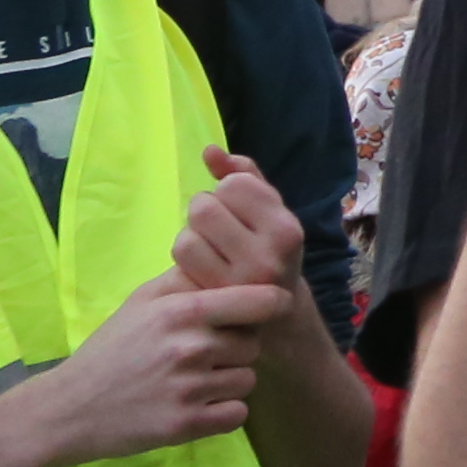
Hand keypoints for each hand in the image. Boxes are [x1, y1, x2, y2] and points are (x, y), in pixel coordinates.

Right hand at [22, 267, 284, 466]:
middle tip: (204, 355)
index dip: (269, 305)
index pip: (260, 301)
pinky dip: (224, 413)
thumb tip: (227, 257)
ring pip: (247, 380)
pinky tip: (198, 406)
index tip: (267, 309)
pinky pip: (237, 414)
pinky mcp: (184, 426)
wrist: (68, 408)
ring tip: (195, 381)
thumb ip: (186, 279)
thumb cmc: (109, 349)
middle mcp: (189, 348)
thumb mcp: (141, 302)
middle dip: (236, 348)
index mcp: (182, 311)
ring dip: (229, 381)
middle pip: (253, 344)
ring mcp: (188, 390)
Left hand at [171, 148, 305, 301]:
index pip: (234, 184)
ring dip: (192, 235)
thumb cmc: (270, 251)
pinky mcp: (211, 298)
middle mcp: (266, 256)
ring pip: (187, 234)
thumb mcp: (271, 212)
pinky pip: (180, 259)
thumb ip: (245, 175)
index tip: (240, 208)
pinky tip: (199, 264)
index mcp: (286, 229)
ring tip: (210, 246)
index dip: (229, 189)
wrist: (275, 315)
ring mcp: (236, 283)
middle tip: (218, 226)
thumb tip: (209, 151)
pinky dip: (184, 256)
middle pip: (204, 206)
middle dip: (206, 209)